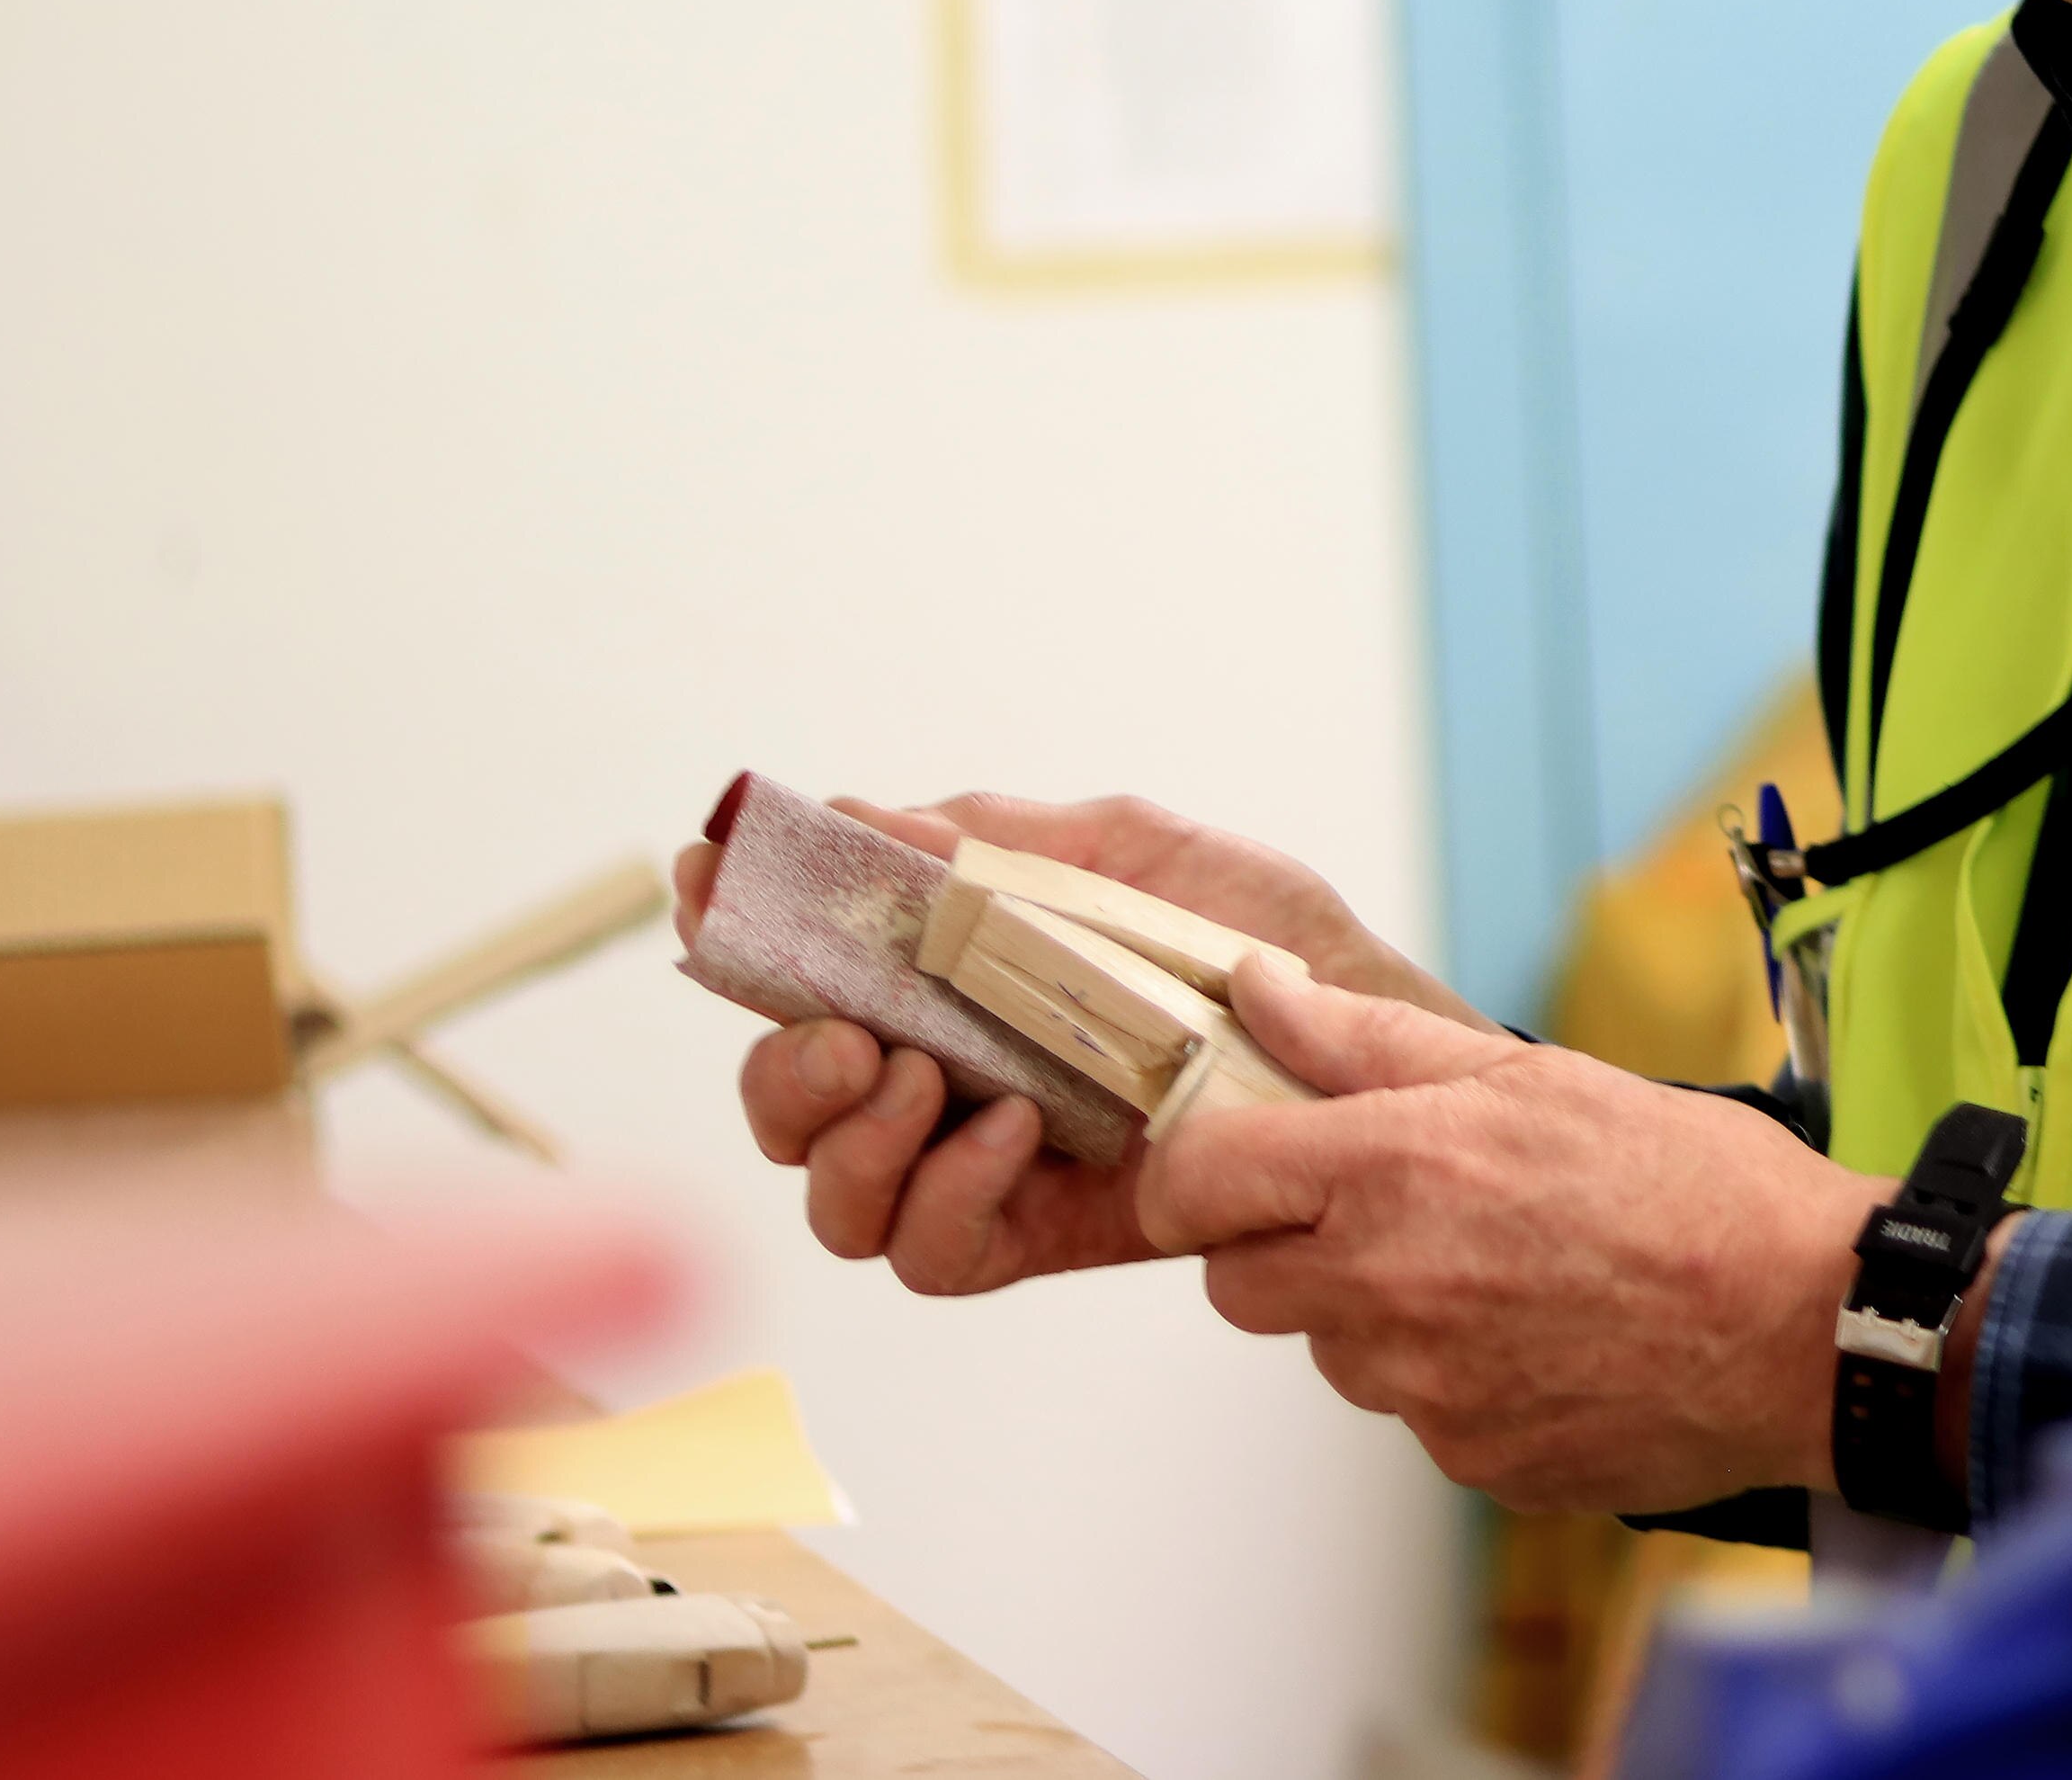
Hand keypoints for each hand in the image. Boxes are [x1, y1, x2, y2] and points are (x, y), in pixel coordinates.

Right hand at [667, 791, 1495, 1296]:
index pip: (804, 974)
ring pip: (837, 1200)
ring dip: (850, 1146)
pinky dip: (948, 1195)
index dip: (738, 939)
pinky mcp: (1039, 1233)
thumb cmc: (1258, 943)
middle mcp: (941, 1078)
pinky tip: (1011, 1132)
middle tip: (848, 1040)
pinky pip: (937, 1254)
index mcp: (944, 980)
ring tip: (922, 1083)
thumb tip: (866, 818)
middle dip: (782, 1076)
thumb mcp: (1130, 857)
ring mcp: (982, 1163)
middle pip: (787, 1110)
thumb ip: (997, 849)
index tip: (708, 889)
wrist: (1364, 1035)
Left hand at [1138, 958, 1878, 1512]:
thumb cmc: (1696, 1186)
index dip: (1195, 1171)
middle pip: (1238, 1286)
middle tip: (1389, 1210)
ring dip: (1379, 1314)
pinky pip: (1418, 1417)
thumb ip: (1369, 1041)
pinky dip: (1459, 1380)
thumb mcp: (1531, 1072)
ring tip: (1501, 1271)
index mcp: (1388, 1171)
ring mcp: (1423, 1392)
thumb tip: (1259, 989)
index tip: (1232, 1164)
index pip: (1195, 1184)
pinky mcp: (1471, 1461)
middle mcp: (1383, 1290)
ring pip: (1335, 1353)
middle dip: (1285, 1247)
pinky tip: (1545, 1336)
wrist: (1811, 1326)